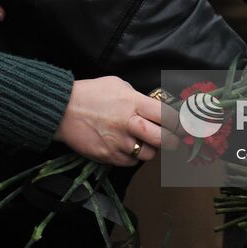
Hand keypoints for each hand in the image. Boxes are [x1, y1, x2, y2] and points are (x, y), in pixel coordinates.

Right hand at [54, 76, 177, 165]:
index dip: (180, 123)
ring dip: (151, 149)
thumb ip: (138, 97)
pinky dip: (133, 157)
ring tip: (145, 141)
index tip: (184, 125)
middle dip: (173, 142)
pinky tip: (127, 146)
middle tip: (174, 140)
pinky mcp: (108, 156)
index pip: (167, 116)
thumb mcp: (118, 85)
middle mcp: (128, 124)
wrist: (62, 110)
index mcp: (134, 103)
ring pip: (148, 154)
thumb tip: (154, 108)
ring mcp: (118, 142)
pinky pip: (130, 162)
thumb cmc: (91, 93)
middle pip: (164, 140)